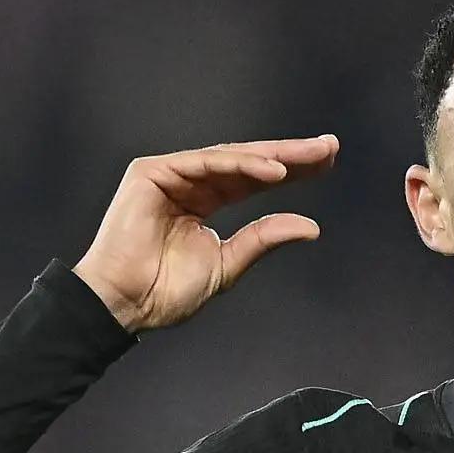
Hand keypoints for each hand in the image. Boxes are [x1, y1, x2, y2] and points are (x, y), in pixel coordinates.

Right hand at [72, 135, 337, 332]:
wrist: (125, 304)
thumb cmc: (164, 292)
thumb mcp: (226, 264)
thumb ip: (263, 239)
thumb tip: (310, 225)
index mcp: (205, 203)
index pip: (254, 180)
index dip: (292, 171)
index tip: (328, 163)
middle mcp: (190, 183)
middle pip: (247, 162)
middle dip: (290, 154)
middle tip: (328, 148)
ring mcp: (171, 175)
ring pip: (229, 158)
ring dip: (271, 156)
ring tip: (307, 159)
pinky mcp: (152, 172)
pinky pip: (204, 162)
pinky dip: (240, 164)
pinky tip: (273, 170)